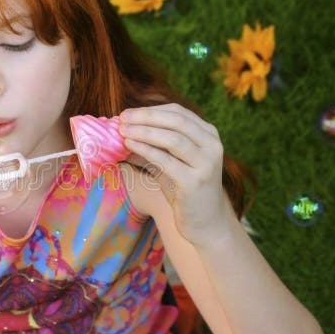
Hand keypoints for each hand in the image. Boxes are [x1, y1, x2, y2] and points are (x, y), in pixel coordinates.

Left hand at [119, 103, 231, 244]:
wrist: (205, 223)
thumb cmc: (184, 190)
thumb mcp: (168, 163)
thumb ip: (152, 147)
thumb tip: (122, 133)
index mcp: (208, 135)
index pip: (178, 112)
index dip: (150, 110)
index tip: (127, 113)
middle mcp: (212, 145)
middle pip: (176, 120)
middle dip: (146, 117)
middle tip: (122, 118)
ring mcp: (205, 163)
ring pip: (172, 138)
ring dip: (144, 131)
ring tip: (123, 131)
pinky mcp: (194, 181)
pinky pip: (166, 160)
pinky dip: (145, 150)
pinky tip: (130, 146)